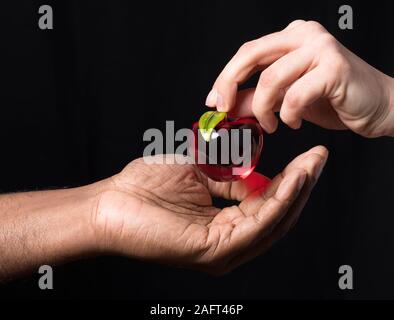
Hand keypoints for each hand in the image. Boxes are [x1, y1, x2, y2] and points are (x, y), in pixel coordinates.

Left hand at [92, 146, 327, 273]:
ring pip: (271, 223)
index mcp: (222, 224)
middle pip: (275, 216)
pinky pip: (254, 226)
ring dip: (295, 192)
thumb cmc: (146, 186)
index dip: (289, 182)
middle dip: (300, 186)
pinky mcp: (213, 252)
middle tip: (318, 159)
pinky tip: (291, 181)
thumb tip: (256, 177)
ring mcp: (221, 251)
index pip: (265, 206)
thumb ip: (230, 180)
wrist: (110, 202)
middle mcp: (227, 242)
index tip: (307, 158)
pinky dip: (276, 202)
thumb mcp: (199, 174)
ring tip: (311, 166)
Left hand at [205, 20, 393, 137]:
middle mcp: (304, 36)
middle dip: (230, 85)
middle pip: (251, 55)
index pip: (247, 53)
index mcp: (291, 38)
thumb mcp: (286, 100)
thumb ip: (257, 99)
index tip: (213, 102)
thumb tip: (227, 107)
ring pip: (271, 79)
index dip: (225, 77)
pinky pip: (295, 96)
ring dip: (264, 109)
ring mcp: (321, 48)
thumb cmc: (333, 100)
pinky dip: (288, 115)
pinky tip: (295, 121)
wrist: (378, 107)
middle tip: (224, 110)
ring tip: (273, 124)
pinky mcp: (334, 68)